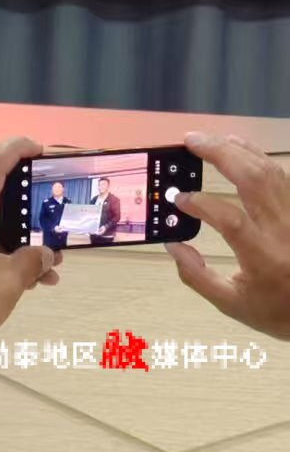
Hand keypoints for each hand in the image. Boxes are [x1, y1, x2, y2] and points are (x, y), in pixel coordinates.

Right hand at [165, 130, 289, 338]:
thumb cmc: (278, 311)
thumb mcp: (233, 305)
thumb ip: (197, 277)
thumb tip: (172, 245)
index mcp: (264, 258)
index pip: (231, 220)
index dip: (201, 204)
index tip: (178, 200)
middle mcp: (283, 231)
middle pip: (254, 180)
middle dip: (219, 154)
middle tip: (189, 141)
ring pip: (270, 172)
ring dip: (237, 150)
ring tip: (208, 140)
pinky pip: (281, 176)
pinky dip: (257, 157)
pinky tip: (238, 149)